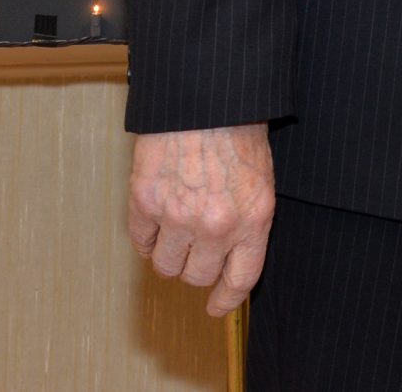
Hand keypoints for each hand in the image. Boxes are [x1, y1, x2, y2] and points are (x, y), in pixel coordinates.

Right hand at [127, 124, 276, 315]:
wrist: (206, 95)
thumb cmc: (238, 128)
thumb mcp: (261, 178)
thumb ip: (248, 218)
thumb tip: (231, 254)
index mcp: (254, 219)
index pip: (240, 279)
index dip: (225, 299)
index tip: (215, 306)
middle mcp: (217, 226)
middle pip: (198, 276)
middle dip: (195, 267)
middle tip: (193, 248)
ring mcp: (179, 216)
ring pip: (166, 265)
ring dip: (168, 254)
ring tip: (173, 229)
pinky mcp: (146, 202)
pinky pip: (140, 240)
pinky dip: (146, 235)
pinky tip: (154, 215)